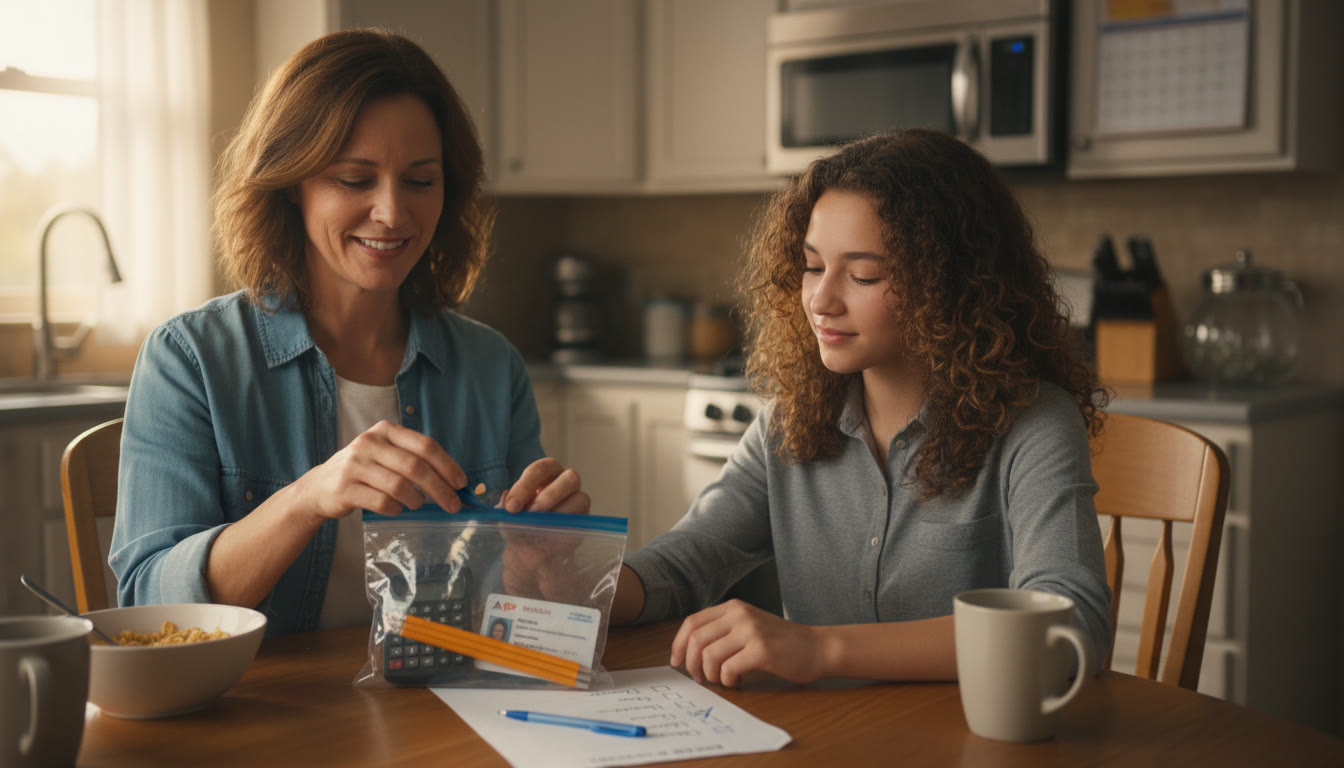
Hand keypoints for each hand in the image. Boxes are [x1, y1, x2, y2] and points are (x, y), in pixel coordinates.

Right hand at [293, 420, 466, 519]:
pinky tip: (396, 509)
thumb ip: (415, 461)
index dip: (447, 465)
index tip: (461, 483)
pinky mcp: (345, 488)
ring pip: (399, 485)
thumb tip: (454, 483)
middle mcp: (369, 443)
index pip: (425, 445)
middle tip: (453, 505)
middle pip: (415, 466)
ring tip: (418, 505)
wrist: (320, 487)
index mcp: (386, 431)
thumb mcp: (386, 455)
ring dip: (416, 500)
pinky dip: (395, 509)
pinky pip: (381, 501)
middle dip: (439, 488)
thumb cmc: (364, 472)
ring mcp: (355, 465)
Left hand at [499, 458, 589, 598]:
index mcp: (545, 474)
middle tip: (531, 514)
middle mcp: (565, 482)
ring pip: (580, 498)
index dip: (526, 485)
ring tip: (540, 526)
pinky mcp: (584, 519)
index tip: (512, 506)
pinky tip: (551, 534)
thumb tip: (505, 498)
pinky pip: (583, 519)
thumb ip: (506, 509)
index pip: (540, 469)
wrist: (529, 552)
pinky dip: (566, 526)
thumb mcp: (508, 519)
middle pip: (570, 477)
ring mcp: (578, 500)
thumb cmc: (520, 526)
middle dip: (549, 496)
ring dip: (558, 513)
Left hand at [671, 599, 826, 687]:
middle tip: (700, 678)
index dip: (678, 644)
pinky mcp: (761, 649)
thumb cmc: (781, 643)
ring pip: (709, 656)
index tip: (677, 663)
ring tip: (723, 680)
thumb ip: (722, 631)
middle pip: (696, 639)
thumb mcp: (748, 626)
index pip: (692, 622)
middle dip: (691, 664)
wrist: (817, 647)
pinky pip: (729, 669)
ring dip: (711, 675)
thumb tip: (688, 652)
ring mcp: (751, 630)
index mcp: (733, 607)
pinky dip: (728, 680)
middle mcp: (740, 614)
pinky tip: (738, 681)